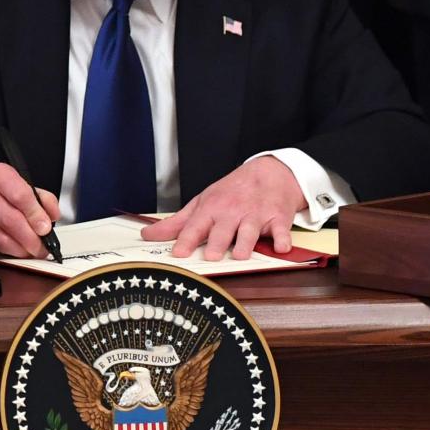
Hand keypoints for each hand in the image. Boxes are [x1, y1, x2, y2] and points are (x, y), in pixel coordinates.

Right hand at [0, 165, 60, 260]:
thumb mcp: (18, 184)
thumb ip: (41, 197)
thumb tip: (53, 215)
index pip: (20, 196)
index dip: (36, 214)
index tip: (46, 227)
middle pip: (11, 221)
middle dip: (32, 238)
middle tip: (43, 246)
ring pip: (3, 240)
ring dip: (23, 250)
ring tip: (34, 251)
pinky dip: (11, 254)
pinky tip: (19, 251)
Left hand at [141, 154, 305, 259]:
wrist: (268, 174)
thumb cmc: (231, 193)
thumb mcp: (202, 203)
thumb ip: (176, 223)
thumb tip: (147, 235)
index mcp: (211, 209)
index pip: (195, 226)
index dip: (185, 240)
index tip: (177, 253)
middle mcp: (232, 213)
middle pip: (223, 230)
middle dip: (216, 243)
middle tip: (210, 256)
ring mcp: (256, 216)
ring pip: (250, 231)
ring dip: (246, 242)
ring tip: (240, 255)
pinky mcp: (278, 220)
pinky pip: (282, 231)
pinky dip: (283, 239)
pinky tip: (282, 247)